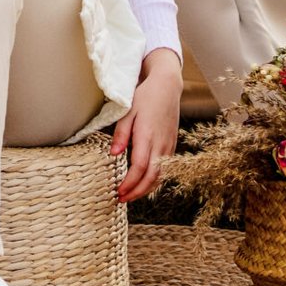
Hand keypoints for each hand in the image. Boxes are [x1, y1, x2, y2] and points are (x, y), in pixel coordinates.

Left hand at [110, 48, 182, 202]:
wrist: (167, 87)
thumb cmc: (145, 97)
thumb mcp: (128, 111)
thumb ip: (121, 134)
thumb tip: (113, 155)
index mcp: (147, 135)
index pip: (139, 167)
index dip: (130, 183)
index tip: (118, 192)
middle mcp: (161, 144)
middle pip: (151, 177)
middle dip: (137, 192)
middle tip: (122, 199)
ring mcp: (169, 146)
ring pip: (160, 176)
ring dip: (146, 189)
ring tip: (131, 195)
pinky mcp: (172, 146)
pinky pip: (165, 169)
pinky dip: (154, 180)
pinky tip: (144, 183)